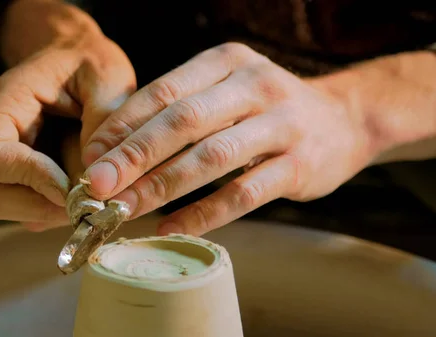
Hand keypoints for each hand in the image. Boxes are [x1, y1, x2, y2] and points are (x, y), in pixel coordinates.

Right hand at [0, 0, 135, 230]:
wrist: (77, 58)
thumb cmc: (89, 62)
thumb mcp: (107, 76)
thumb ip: (105, 119)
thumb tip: (97, 174)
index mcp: (5, 104)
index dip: (26, 178)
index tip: (69, 185)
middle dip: (35, 206)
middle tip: (82, 202)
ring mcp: (4, 163)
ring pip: (2, 209)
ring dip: (46, 212)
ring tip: (88, 197)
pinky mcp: (21, 179)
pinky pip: (26, 211)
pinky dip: (53, 212)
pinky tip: (84, 195)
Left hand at [80, 42, 375, 235]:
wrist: (344, 119)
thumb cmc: (266, 109)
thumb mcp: (225, 91)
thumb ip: (178, 113)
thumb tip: (113, 151)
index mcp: (226, 62)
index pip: (164, 91)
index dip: (123, 125)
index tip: (91, 156)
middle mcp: (254, 86)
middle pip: (184, 121)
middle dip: (134, 155)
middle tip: (97, 185)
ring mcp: (281, 125)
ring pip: (212, 158)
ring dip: (162, 186)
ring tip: (124, 210)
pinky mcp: (300, 166)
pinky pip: (244, 194)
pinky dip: (204, 214)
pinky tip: (170, 228)